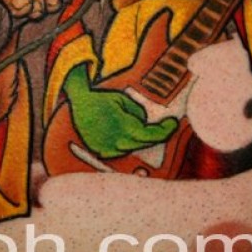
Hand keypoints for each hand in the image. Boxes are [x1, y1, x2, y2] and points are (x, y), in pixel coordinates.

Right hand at [63, 75, 177, 158]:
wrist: (79, 103)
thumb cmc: (102, 99)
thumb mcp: (124, 100)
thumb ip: (138, 113)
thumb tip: (144, 123)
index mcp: (126, 128)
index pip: (154, 135)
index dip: (166, 130)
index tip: (172, 123)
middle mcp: (119, 142)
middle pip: (145, 143)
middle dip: (155, 134)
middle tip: (163, 125)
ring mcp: (110, 149)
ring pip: (133, 146)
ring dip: (137, 138)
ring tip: (130, 123)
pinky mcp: (103, 152)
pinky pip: (120, 149)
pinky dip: (124, 142)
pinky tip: (118, 130)